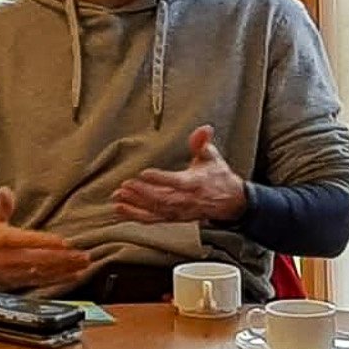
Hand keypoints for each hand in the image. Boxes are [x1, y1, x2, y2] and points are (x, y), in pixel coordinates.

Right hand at [0, 187, 92, 288]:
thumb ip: (3, 205)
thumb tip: (7, 191)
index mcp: (3, 239)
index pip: (30, 241)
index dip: (49, 243)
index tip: (67, 243)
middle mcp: (9, 258)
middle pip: (42, 260)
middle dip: (65, 259)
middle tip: (84, 257)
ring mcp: (12, 272)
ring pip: (43, 273)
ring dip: (65, 271)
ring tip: (83, 267)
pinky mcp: (14, 281)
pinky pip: (39, 282)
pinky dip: (56, 280)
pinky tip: (71, 277)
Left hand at [112, 125, 248, 224]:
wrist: (230, 202)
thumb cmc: (217, 177)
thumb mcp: (212, 157)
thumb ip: (203, 143)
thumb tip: (204, 129)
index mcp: (196, 183)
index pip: (177, 182)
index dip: (161, 179)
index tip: (144, 173)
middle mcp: (187, 200)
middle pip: (163, 198)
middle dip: (143, 193)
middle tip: (125, 185)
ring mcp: (179, 211)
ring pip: (156, 210)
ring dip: (135, 204)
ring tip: (118, 196)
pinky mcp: (173, 217)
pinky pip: (153, 219)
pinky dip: (135, 215)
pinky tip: (120, 209)